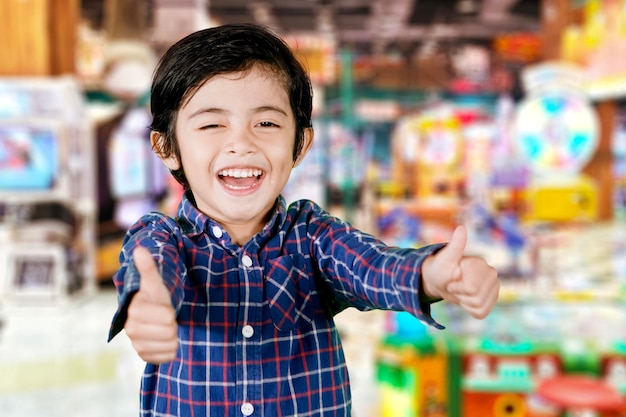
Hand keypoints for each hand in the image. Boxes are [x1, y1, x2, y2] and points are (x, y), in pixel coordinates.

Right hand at [125, 246, 178, 362]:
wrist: (153, 316)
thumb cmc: (155, 297)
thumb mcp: (155, 282)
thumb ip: (148, 268)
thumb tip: (140, 250)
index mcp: (134, 311)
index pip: (167, 317)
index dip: (171, 311)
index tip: (163, 307)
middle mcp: (132, 330)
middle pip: (170, 332)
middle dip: (173, 324)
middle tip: (166, 318)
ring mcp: (137, 345)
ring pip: (170, 345)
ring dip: (173, 337)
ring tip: (164, 328)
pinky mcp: (145, 358)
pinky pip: (168, 357)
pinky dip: (171, 350)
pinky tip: (164, 340)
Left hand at [422, 225, 498, 318]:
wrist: (439, 280)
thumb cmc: (440, 267)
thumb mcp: (445, 257)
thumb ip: (456, 245)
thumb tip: (461, 228)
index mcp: (481, 264)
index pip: (471, 288)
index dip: (457, 287)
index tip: (451, 279)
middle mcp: (492, 274)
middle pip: (476, 298)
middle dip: (460, 295)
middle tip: (454, 285)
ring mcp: (494, 287)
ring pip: (479, 307)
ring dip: (464, 302)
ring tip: (459, 291)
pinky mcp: (491, 299)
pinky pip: (482, 313)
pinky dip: (470, 310)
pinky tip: (465, 299)